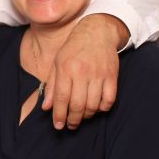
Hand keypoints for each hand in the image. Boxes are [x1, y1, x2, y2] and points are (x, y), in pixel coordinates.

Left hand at [45, 14, 126, 128]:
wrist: (97, 32)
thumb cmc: (73, 49)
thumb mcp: (57, 63)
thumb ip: (52, 86)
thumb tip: (46, 107)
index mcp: (66, 68)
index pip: (61, 98)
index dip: (59, 115)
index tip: (58, 126)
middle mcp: (82, 72)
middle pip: (77, 104)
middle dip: (73, 119)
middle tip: (70, 125)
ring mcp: (98, 74)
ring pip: (93, 105)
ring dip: (87, 115)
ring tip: (82, 116)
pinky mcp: (112, 75)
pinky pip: (109, 99)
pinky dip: (103, 108)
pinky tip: (96, 108)